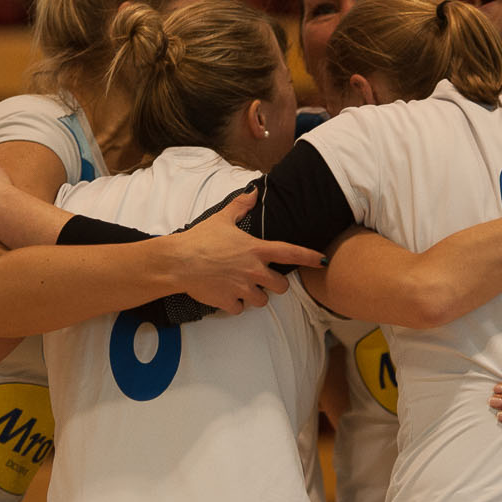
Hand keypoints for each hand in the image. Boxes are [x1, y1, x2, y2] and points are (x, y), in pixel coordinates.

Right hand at [170, 192, 324, 315]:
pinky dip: (234, 304)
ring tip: (240, 286)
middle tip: (260, 279)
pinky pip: (240, 309)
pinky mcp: (229, 302)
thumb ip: (240, 207)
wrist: (179, 262)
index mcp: (256, 249)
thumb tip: (253, 192)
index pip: (291, 253)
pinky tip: (225, 294)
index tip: (322, 260)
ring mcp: (243, 288)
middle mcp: (254, 270)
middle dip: (274, 284)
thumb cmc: (200, 239)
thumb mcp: (222, 219)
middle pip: (281, 286)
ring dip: (254, 295)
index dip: (310, 257)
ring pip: (262, 300)